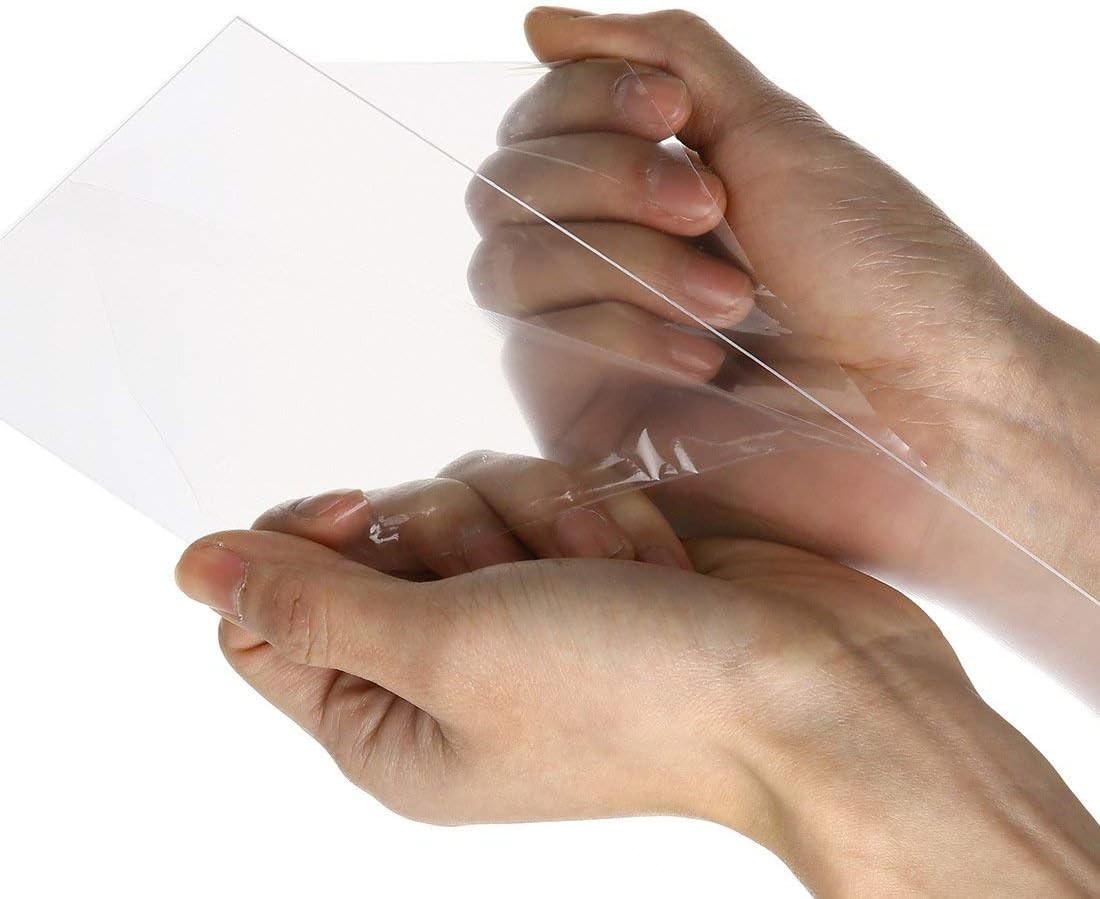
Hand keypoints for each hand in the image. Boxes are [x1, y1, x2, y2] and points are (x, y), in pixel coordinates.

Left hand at [175, 457, 1099, 894]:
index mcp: (385, 723)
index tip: (359, 513)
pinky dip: (588, 508)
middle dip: (452, 530)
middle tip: (525, 573)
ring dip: (537, 515)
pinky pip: (534, 485)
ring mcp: (516, 609)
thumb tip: (193, 567)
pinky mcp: (575, 560)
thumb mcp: (445, 648)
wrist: (810, 686)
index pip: (271, 612)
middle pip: (368, 538)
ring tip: (611, 571)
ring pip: (457, 494)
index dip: (302, 545)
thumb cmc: (633, 690)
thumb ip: (311, 604)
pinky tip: (648, 557)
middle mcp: (442, 668)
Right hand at [467, 8, 1099, 598]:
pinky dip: (618, 331)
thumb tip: (539, 24)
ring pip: (505, 260)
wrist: (930, 409)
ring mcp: (581, 334)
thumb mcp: (774, 129)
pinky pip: (532, 342)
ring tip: (730, 299)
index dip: (584, 96)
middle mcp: (603, 252)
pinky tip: (702, 362)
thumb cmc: (876, 269)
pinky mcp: (575, 408)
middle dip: (606, 177)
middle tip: (711, 207)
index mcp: (646, 183)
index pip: (540, 120)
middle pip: (505, 186)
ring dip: (622, 258)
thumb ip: (665, 56)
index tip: (673, 108)